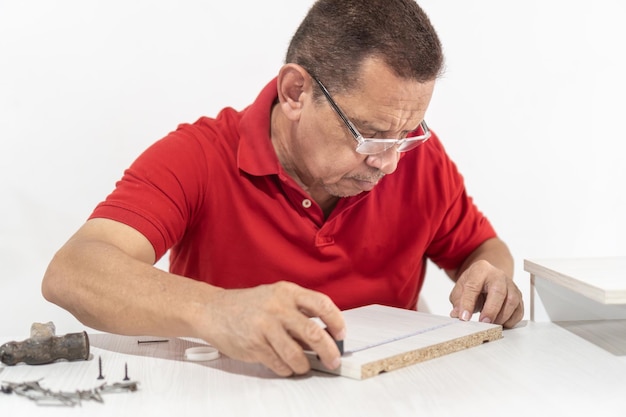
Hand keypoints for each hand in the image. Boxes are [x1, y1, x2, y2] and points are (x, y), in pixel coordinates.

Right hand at [200, 281, 345, 376]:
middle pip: (313, 333)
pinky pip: (279, 364)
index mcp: (288, 292)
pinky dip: (286, 369)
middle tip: (333, 360)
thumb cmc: (249, 305)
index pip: (322, 304)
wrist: (213, 310)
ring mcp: (265, 327)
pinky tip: (284, 365)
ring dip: (304, 365)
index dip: (336, 321)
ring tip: (304, 366)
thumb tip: (327, 333)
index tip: (341, 334)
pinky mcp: (254, 346)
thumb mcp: (276, 296)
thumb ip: (300, 310)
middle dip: (328, 351)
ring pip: (296, 354)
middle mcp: (277, 308)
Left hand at [449, 260, 522, 327]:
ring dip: (502, 317)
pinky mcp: (519, 296)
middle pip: (498, 292)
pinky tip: (501, 323)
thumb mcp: (460, 289)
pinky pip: (519, 310)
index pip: (473, 286)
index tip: (464, 317)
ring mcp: (511, 285)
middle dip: (491, 310)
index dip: (468, 303)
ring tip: (491, 325)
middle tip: (483, 323)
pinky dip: (511, 320)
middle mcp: (498, 275)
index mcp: (480, 270)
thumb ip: (458, 301)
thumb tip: (457, 315)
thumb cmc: (474, 283)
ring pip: (512, 301)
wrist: (488, 278)